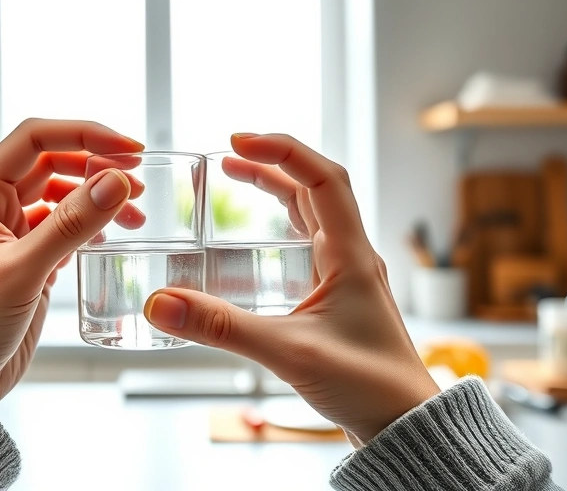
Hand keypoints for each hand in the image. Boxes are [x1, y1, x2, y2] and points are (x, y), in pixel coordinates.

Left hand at [0, 119, 142, 403]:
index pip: (34, 139)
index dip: (83, 135)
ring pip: (62, 193)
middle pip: (52, 161)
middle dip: (97, 166)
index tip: (128, 148)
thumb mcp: (23, 271)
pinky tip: (111, 235)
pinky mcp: (27, 256)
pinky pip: (64, 224)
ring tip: (134, 214)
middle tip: (138, 182)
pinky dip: (91, 224)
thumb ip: (71, 224)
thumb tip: (115, 181)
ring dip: (97, 196)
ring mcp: (9, 230)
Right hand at [144, 133, 438, 445]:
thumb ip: (221, 328)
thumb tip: (161, 304)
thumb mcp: (288, 352)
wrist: (405, 424)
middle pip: (315, 188)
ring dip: (278, 189)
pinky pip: (311, 242)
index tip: (236, 142)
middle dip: (271, 164)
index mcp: (352, 254)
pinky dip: (284, 224)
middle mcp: (353, 255)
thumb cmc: (367, 385)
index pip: (322, 178)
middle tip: (228, 155)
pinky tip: (260, 238)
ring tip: (238, 177)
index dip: (281, 151)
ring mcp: (349, 275)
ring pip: (314, 213)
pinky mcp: (340, 296)